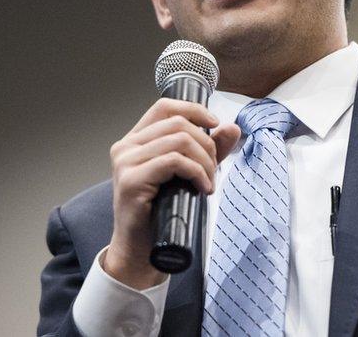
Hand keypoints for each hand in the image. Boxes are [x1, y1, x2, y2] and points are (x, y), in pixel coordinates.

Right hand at [104, 98, 239, 288]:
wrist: (140, 251)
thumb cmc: (162, 213)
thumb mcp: (189, 175)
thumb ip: (208, 150)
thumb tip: (232, 128)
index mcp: (135, 140)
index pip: (164, 106)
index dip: (194, 110)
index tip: (215, 125)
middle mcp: (125, 147)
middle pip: (178, 124)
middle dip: (206, 144)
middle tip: (213, 170)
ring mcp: (125, 163)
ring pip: (179, 141)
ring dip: (205, 161)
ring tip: (209, 181)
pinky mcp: (131, 181)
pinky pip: (174, 162)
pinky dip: (197, 172)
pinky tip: (203, 188)